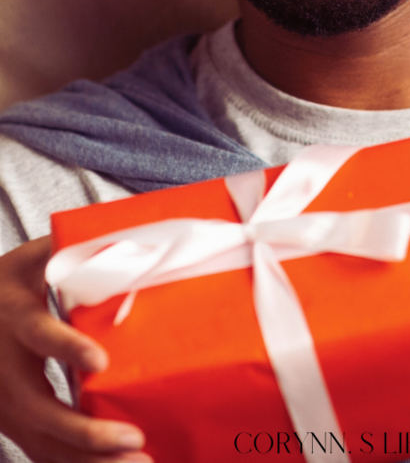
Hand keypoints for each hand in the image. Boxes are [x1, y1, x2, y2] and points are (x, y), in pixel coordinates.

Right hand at [0, 237, 149, 462]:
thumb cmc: (5, 286)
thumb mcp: (29, 259)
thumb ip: (66, 248)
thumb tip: (118, 233)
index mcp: (13, 318)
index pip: (39, 336)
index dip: (67, 348)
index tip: (100, 362)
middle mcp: (4, 370)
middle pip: (40, 410)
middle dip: (85, 431)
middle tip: (132, 438)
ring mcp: (4, 405)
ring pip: (42, 443)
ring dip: (88, 460)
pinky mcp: (12, 425)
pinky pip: (44, 454)